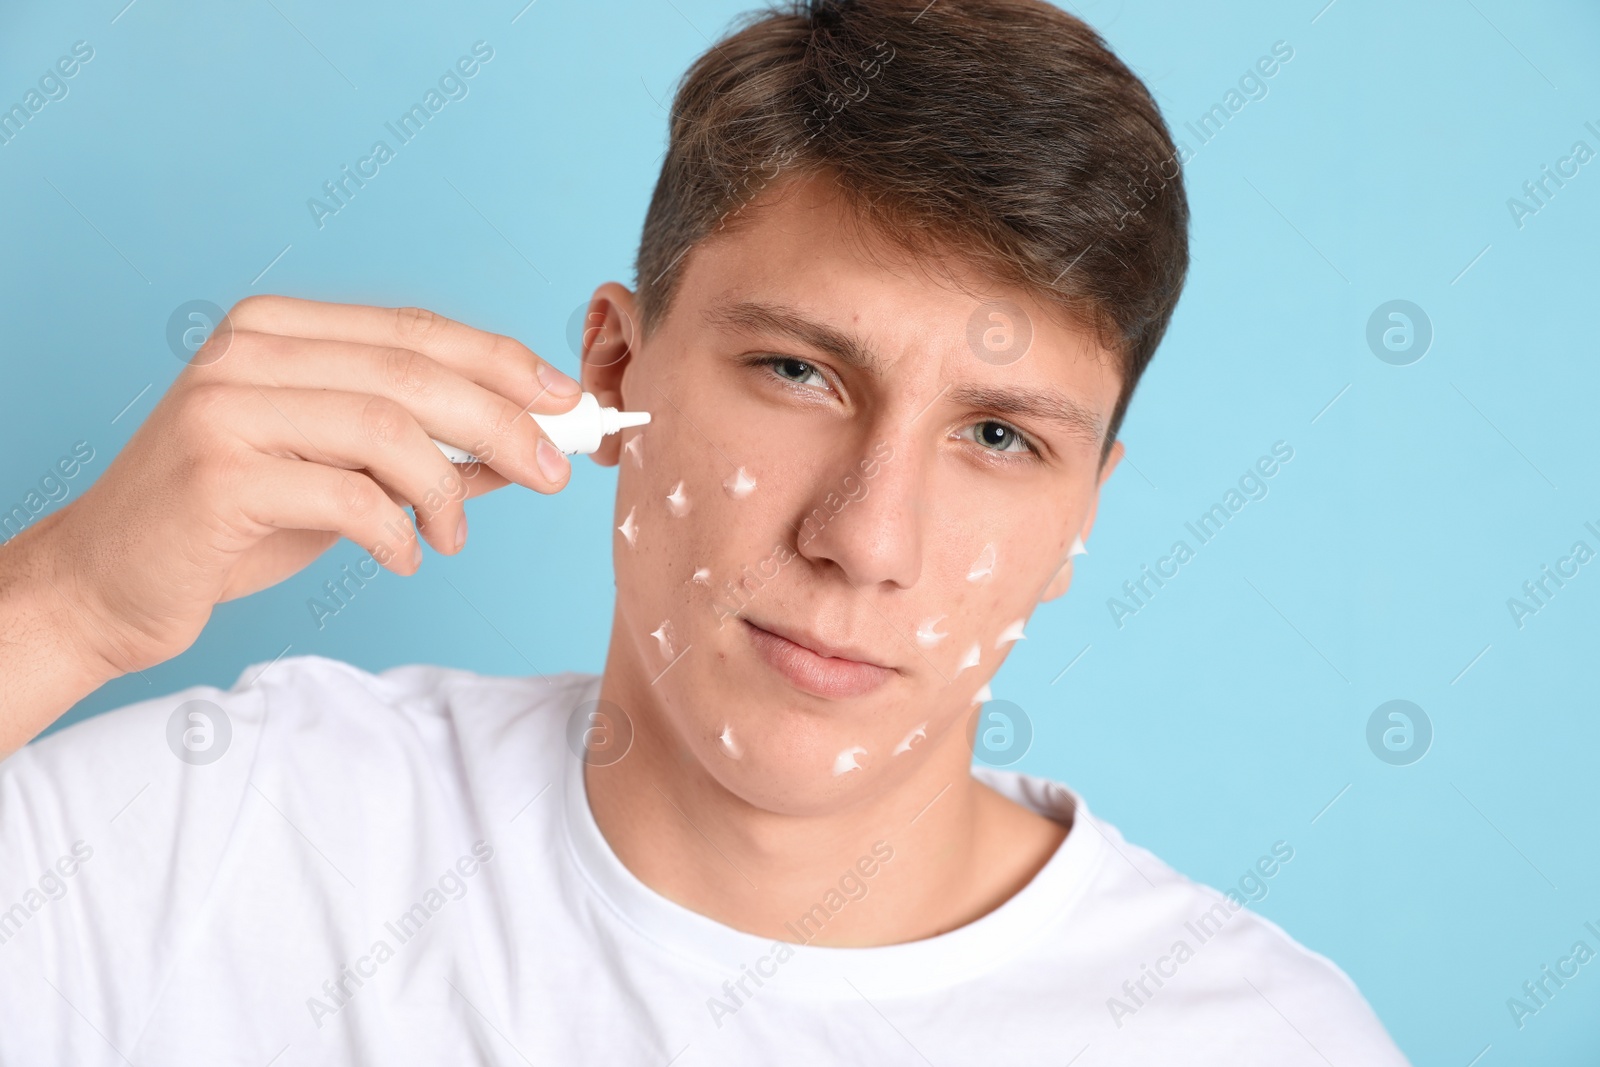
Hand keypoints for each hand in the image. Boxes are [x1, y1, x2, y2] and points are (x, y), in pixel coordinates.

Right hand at [1, 296, 581, 746]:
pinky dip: (397, 533)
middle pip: (414, 373)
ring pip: (389, 428)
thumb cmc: (233, 520)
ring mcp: (226, 406)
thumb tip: (524, 443)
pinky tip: (404, 556)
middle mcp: (248, 349)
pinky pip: (350, 496)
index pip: (416, 330)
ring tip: (452, 536)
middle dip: (503, 424)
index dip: (502, 363)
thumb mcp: (338, 470)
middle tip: (551, 473)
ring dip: (447, 490)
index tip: (566, 403)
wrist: (110, 578)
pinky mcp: (218, 473)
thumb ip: (419, 447)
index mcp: (280, 327)